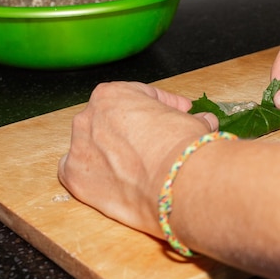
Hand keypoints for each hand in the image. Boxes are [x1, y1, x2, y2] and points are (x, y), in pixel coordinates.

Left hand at [57, 81, 215, 237]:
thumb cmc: (182, 146)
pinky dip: (103, 179)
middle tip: (158, 140)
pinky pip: (86, 176)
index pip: (137, 95)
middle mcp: (88, 118)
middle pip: (111, 121)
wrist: (177, 181)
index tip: (177, 111)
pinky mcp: (77, 180)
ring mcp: (79, 149)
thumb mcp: (192, 122)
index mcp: (112, 95)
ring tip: (142, 166)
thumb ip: (188, 119)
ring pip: (96, 148)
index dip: (162, 104)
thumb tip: (202, 122)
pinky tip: (124, 183)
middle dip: (135, 130)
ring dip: (116, 154)